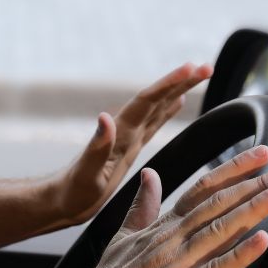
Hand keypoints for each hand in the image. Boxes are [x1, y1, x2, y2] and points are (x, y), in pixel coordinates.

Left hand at [52, 62, 213, 223]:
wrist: (61, 201)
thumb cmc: (72, 191)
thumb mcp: (86, 173)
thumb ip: (97, 146)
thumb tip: (106, 116)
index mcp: (119, 134)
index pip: (146, 101)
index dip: (168, 83)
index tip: (190, 67)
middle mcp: (125, 131)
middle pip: (157, 99)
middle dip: (181, 81)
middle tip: (207, 66)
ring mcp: (128, 138)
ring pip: (158, 108)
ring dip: (178, 90)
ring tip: (200, 74)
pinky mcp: (130, 149)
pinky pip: (154, 124)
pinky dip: (167, 111)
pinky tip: (177, 102)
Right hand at [73, 144, 267, 267]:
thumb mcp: (123, 236)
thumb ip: (142, 206)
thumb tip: (150, 176)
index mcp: (161, 227)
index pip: (202, 189)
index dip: (234, 170)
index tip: (262, 156)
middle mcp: (171, 240)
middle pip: (219, 204)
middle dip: (257, 186)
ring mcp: (175, 265)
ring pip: (221, 230)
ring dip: (254, 210)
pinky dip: (239, 255)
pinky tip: (260, 241)